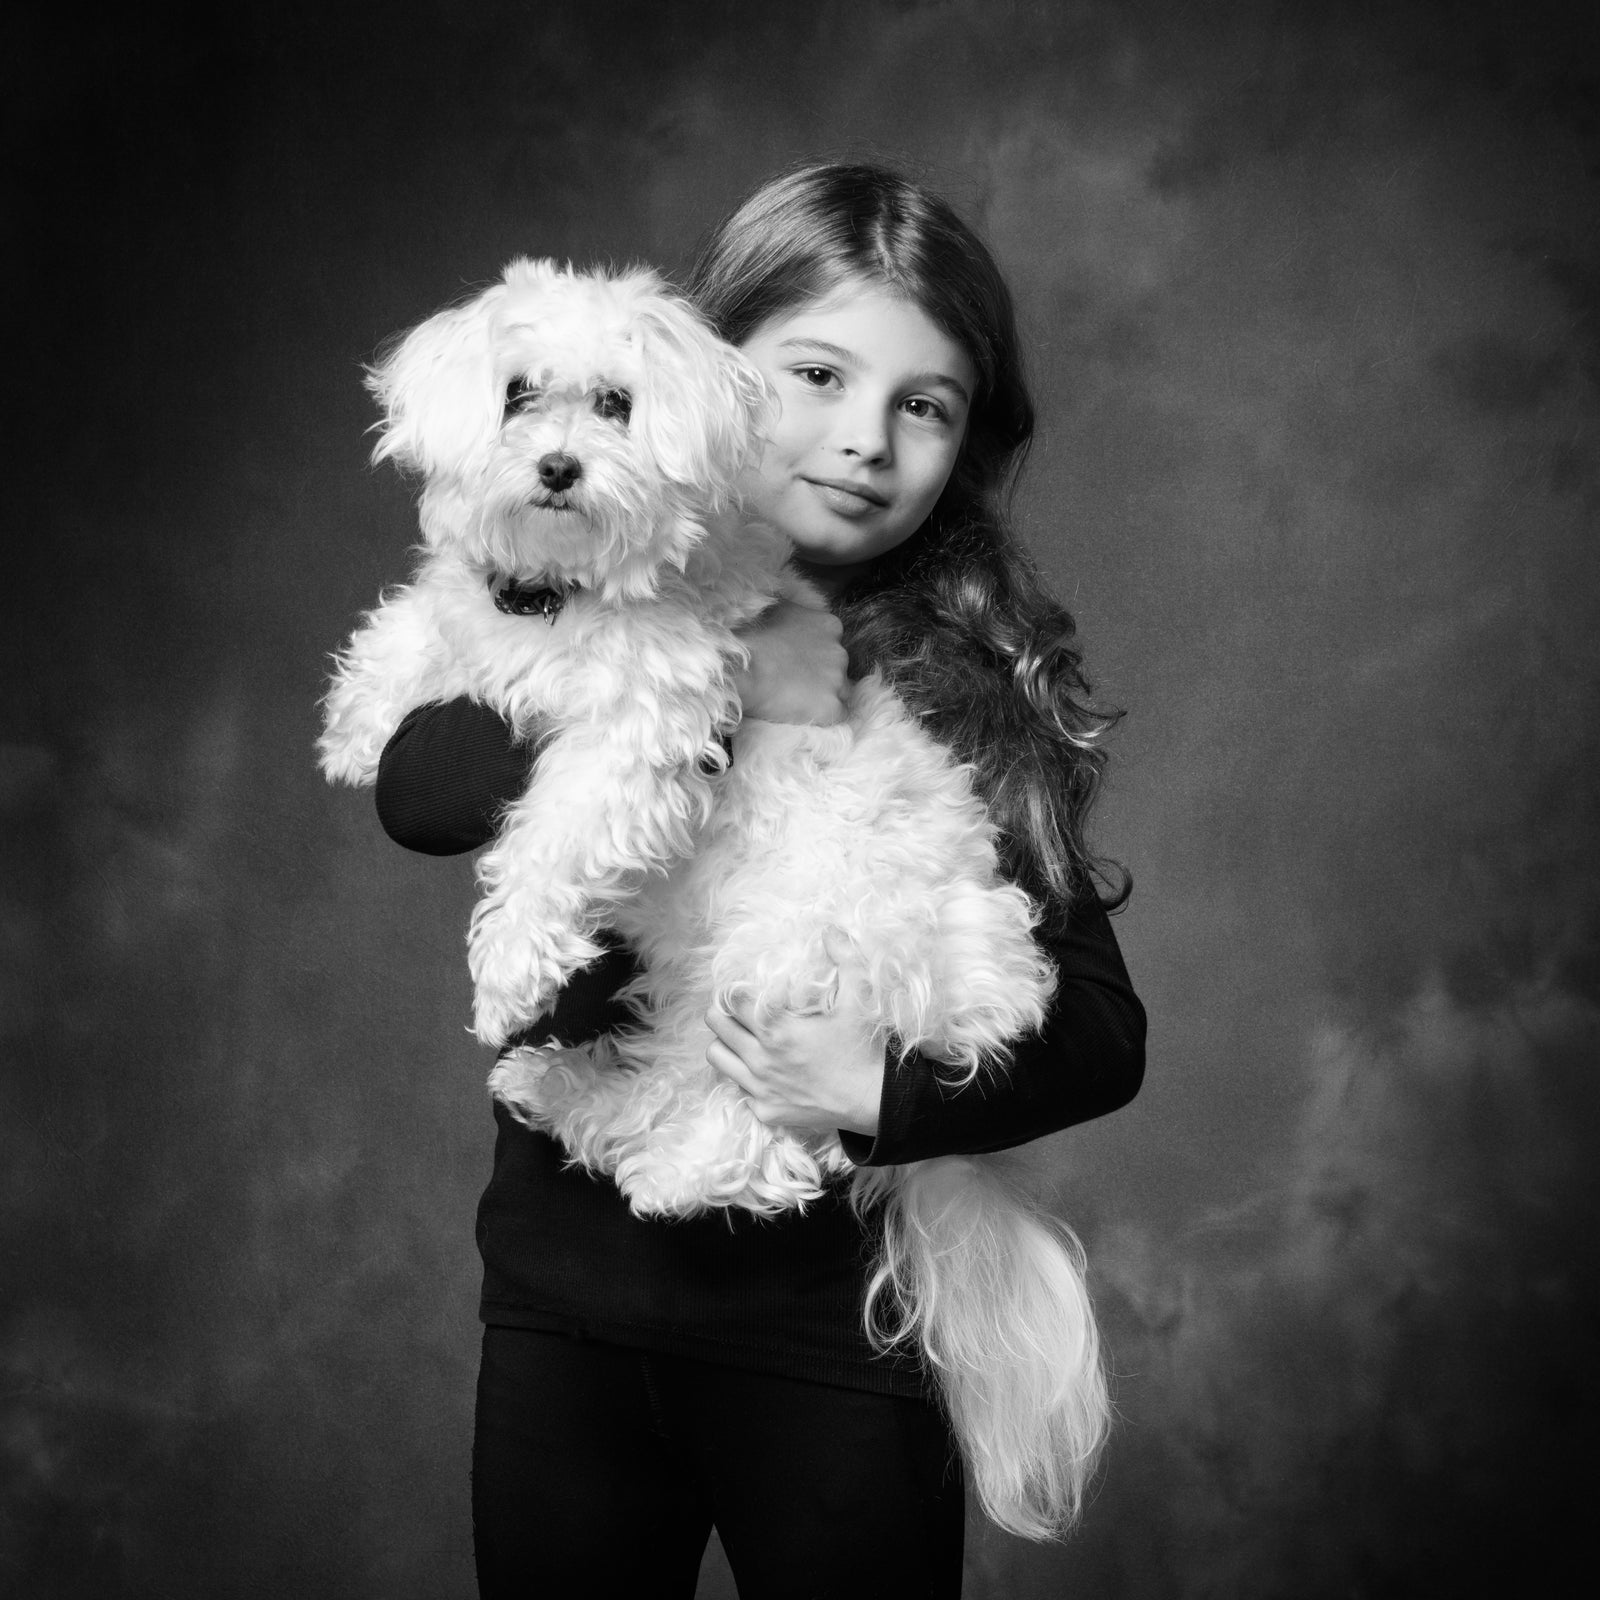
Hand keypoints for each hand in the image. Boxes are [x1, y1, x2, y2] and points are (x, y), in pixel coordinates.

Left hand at [704, 931, 884, 1136]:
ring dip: (726, 1043)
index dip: (734, 989)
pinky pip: (739, 1089)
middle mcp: (761, 1059)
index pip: (731, 1000)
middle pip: (716, 1025)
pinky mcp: (766, 1111)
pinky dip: (745, 1076)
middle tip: (739, 1009)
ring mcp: (761, 1088)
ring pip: (717, 1057)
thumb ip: (845, 958)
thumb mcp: (860, 997)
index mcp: (777, 1029)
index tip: (744, 988)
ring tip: (744, 1037)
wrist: (876, 1102)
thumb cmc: (865, 1048)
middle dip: (723, 1011)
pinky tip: (765, 1070)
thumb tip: (830, 930)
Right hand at [732, 599, 850, 725]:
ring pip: (841, 692)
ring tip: (797, 698)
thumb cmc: (753, 635)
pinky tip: (801, 711)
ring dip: (824, 695)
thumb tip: (794, 613)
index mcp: (830, 626)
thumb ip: (796, 612)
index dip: (816, 655)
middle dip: (822, 675)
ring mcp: (838, 681)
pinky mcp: (832, 708)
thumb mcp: (777, 607)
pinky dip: (821, 715)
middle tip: (795, 681)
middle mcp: (840, 652)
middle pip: (838, 668)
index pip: (833, 643)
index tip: (799, 661)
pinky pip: (836, 714)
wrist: (743, 666)